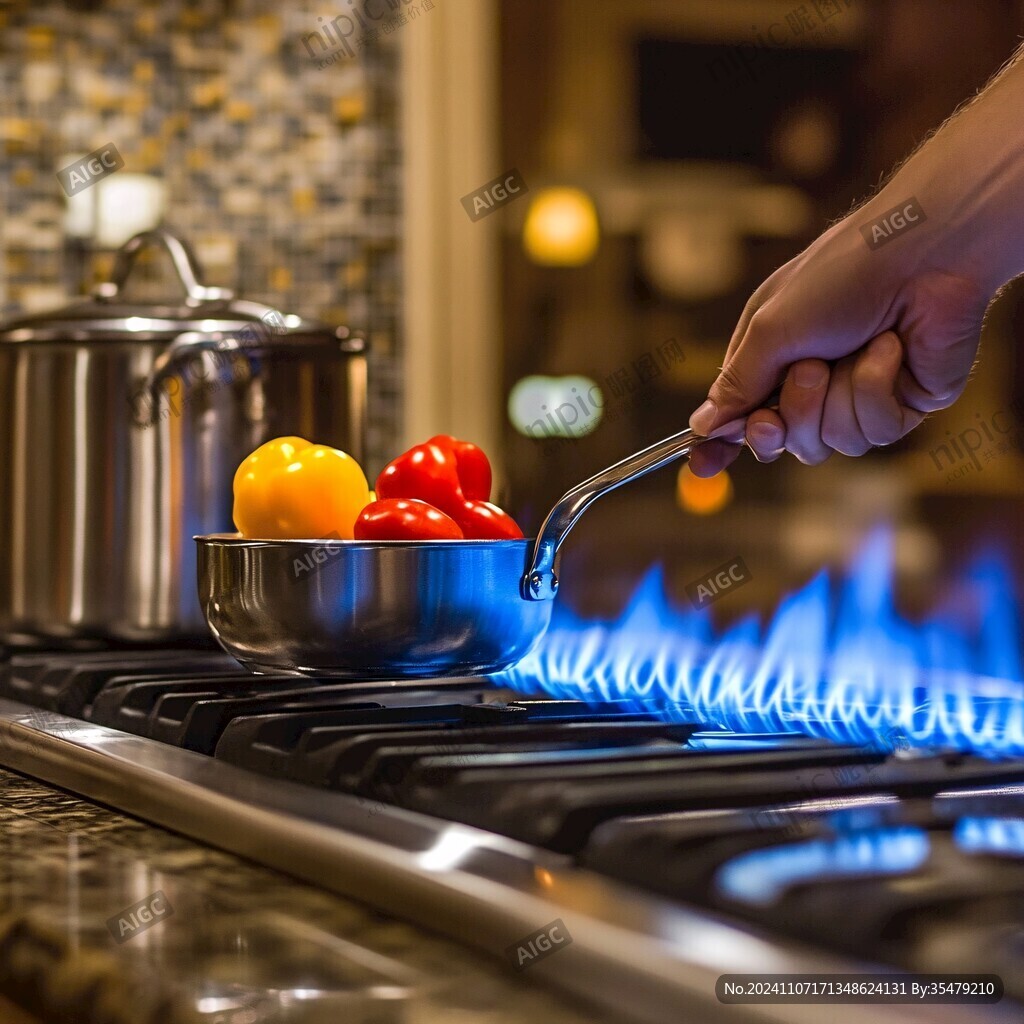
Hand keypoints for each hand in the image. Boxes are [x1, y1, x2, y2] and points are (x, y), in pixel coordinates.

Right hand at [687, 205, 991, 476]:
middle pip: (784, 441)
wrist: (925, 254)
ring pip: (830, 443)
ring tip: (852, 346)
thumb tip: (704, 423)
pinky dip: (874, 387)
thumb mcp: (771, 329)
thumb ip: (737, 383)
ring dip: (836, 395)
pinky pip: (873, 431)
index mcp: (774, 356)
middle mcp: (814, 381)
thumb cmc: (841, 276)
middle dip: (792, 413)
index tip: (700, 466)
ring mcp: (857, 396)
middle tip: (805, 374)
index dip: (721, 442)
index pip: (741, 414)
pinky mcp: (901, 405)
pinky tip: (889, 349)